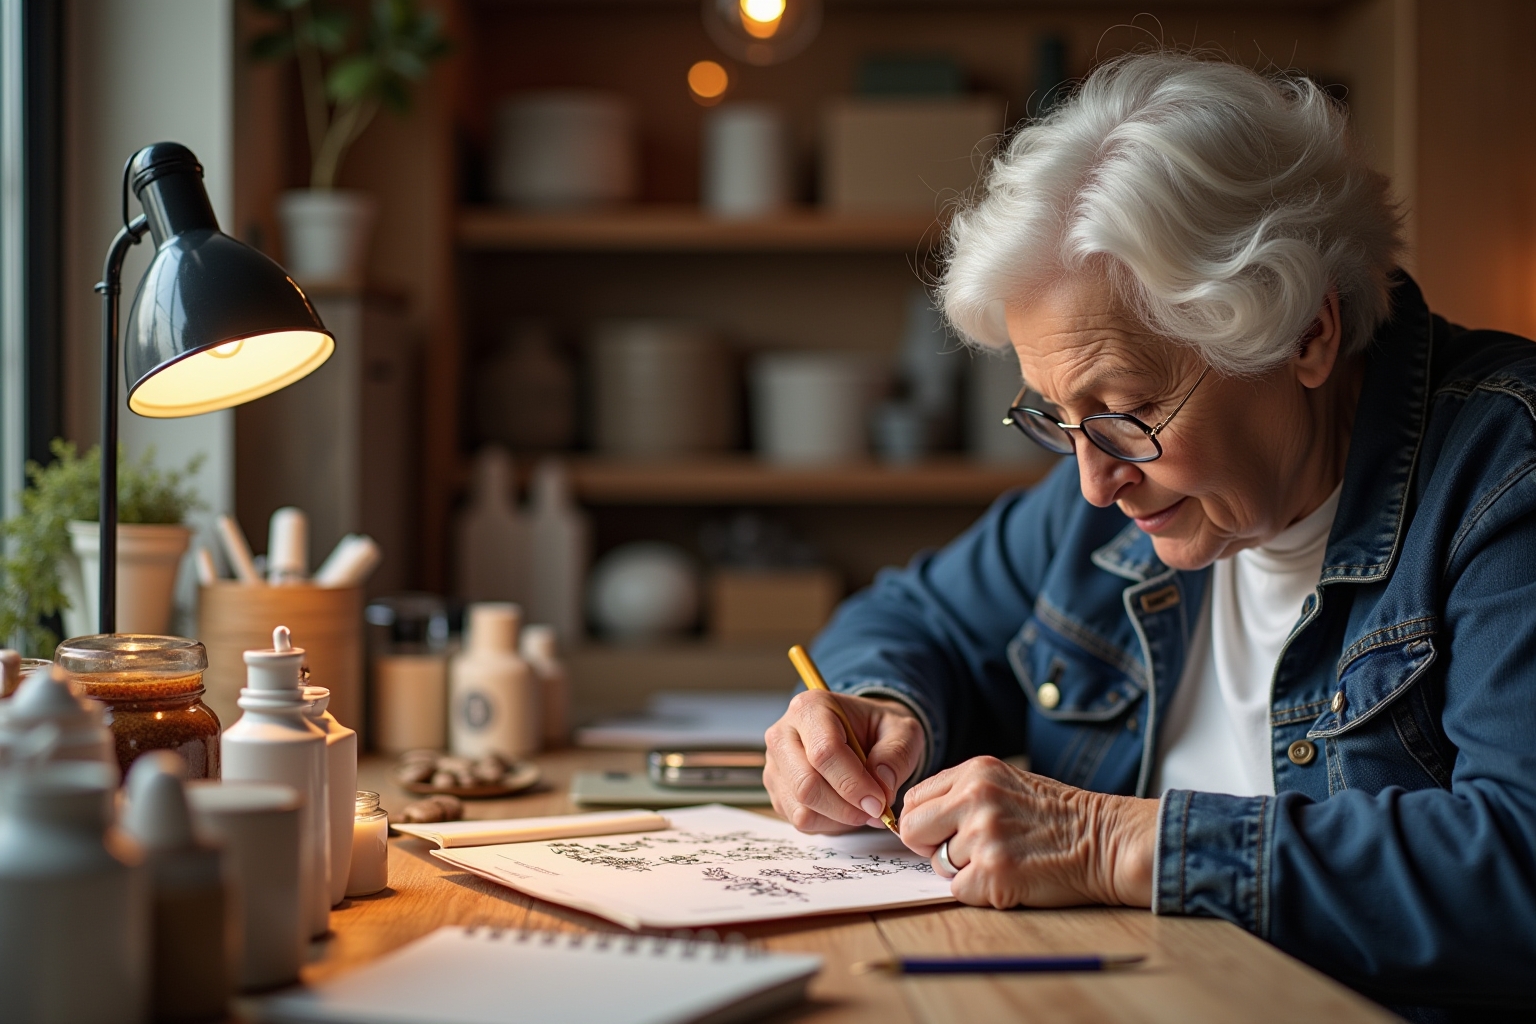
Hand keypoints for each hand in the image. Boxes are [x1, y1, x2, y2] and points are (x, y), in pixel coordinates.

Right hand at [764, 691, 924, 833]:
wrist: (861, 733)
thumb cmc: (878, 728)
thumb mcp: (902, 730)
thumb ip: (896, 755)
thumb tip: (882, 786)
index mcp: (810, 708)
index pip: (824, 751)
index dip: (853, 783)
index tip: (880, 801)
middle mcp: (783, 734)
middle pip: (806, 784)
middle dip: (846, 807)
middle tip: (876, 811)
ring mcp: (775, 765)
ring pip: (802, 808)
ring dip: (840, 817)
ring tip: (864, 807)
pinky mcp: (777, 791)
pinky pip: (801, 820)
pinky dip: (830, 823)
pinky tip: (847, 808)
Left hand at [898, 756, 1156, 907]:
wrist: (1107, 840)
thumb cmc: (1059, 816)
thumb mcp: (1007, 782)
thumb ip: (962, 793)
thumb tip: (918, 819)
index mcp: (975, 771)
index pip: (914, 800)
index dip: (925, 823)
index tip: (943, 833)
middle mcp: (975, 797)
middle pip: (912, 830)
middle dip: (931, 847)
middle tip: (967, 852)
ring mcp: (984, 835)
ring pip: (940, 864)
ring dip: (967, 870)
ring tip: (1006, 858)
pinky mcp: (995, 872)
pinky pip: (959, 891)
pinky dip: (980, 892)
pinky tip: (1011, 878)